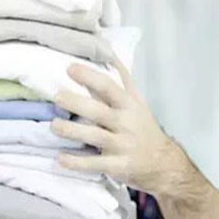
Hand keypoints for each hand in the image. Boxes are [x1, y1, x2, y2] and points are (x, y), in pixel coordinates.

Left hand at [52, 58, 178, 195]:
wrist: (164, 162)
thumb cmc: (144, 127)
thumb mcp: (138, 101)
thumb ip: (123, 79)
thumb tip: (110, 53)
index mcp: (129, 105)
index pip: (108, 86)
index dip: (89, 77)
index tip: (70, 69)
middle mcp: (126, 123)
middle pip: (99, 111)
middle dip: (77, 103)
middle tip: (57, 97)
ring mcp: (123, 145)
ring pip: (95, 136)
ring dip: (73, 131)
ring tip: (54, 125)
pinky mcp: (119, 166)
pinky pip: (96, 164)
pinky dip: (78, 162)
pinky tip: (61, 158)